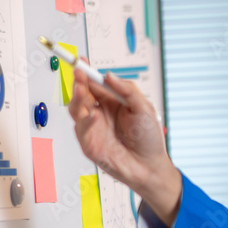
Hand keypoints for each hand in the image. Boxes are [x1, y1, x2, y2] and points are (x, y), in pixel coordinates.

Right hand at [68, 64, 180, 225]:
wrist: (151, 167)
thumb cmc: (149, 139)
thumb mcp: (144, 108)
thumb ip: (127, 91)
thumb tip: (109, 76)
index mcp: (112, 103)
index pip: (95, 84)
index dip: (87, 73)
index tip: (81, 61)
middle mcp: (100, 113)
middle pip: (81, 94)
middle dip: (78, 82)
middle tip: (78, 73)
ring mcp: (92, 129)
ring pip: (76, 109)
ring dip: (77, 98)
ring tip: (82, 90)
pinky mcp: (89, 144)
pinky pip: (81, 130)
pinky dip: (86, 121)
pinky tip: (93, 114)